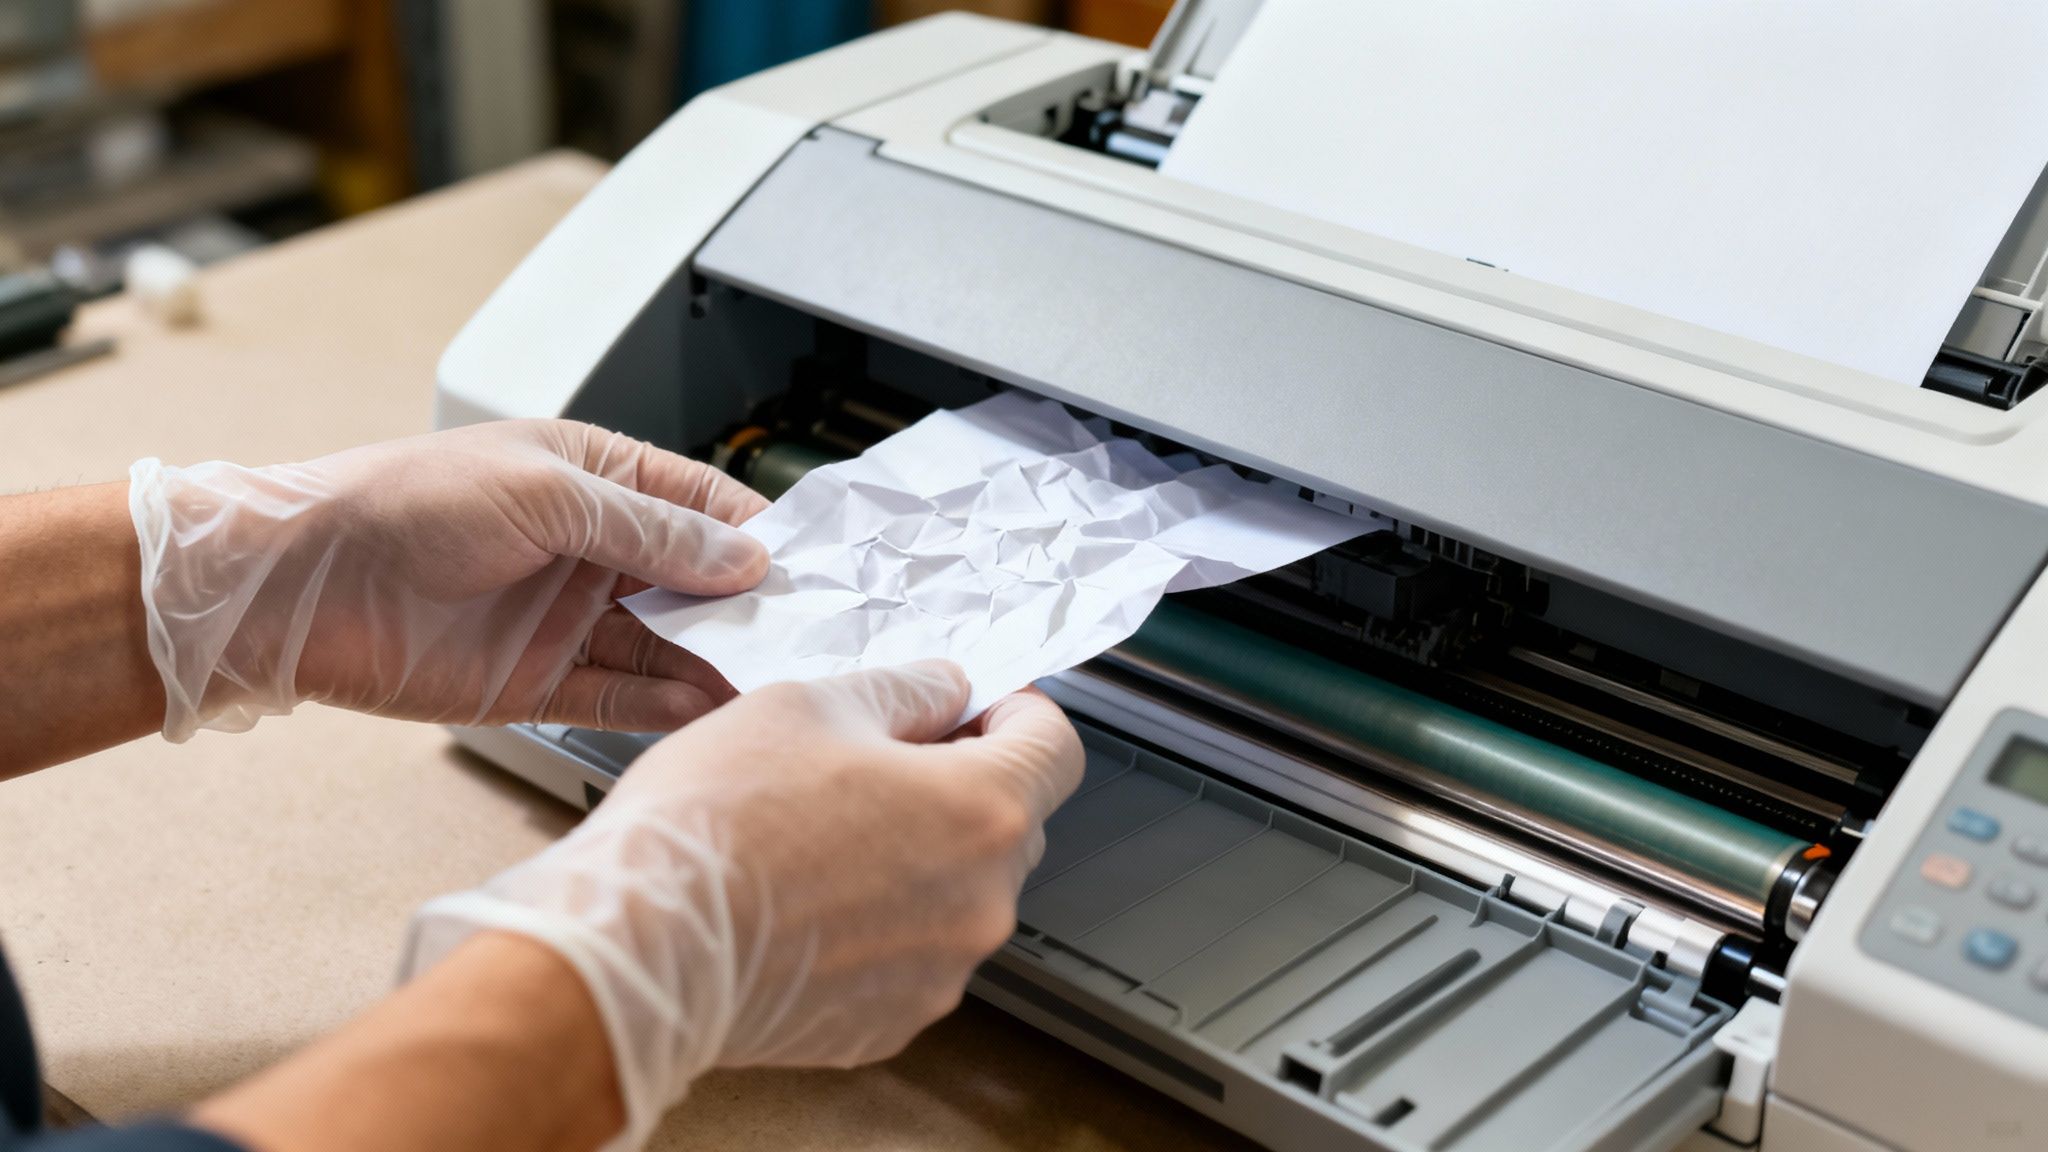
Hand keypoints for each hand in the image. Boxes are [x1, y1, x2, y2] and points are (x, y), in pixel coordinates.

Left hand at [128, 419, 769, 739]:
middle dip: (752, 606)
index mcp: (593, 477)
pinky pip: (622, 697)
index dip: (758, 535)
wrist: (297, 587)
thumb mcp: (544, 491)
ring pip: (667, 644)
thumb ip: (649, 528)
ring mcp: (567, 619)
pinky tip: (708, 707)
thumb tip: (743, 559)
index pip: (701, 506)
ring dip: (718, 661)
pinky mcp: (540, 684)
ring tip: (776, 680)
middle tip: (814, 633)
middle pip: (695, 581)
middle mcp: (589, 549)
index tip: (818, 566)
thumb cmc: (400, 506)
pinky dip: (666, 704)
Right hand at [399, 662, 1085, 1148]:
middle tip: (882, 758)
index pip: (1056, 747)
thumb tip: (943, 689)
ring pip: (960, 893)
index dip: (1019, 713)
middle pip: (1011, 823)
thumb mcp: (810, 704)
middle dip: (962, 782)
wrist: (640, 945)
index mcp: (980, 811)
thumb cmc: (714, 824)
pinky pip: (912, 954)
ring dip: (920, 857)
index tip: (982, 706)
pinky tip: (810, 895)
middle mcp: (980, 903)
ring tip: (825, 830)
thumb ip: (904, 691)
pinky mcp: (890, 1022)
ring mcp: (940, 973)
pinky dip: (881, 922)